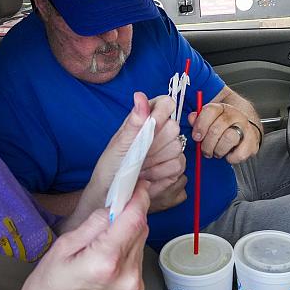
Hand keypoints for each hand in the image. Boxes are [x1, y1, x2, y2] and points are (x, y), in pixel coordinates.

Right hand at [11, 183, 149, 289]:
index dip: (139, 198)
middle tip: (113, 211)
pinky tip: (106, 262)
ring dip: (128, 236)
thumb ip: (93, 225)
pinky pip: (137, 264)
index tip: (138, 185)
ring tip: (101, 243)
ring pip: (140, 246)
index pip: (135, 219)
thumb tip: (113, 208)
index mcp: (105, 260)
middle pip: (141, 231)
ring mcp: (133, 289)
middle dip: (130, 216)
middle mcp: (126, 276)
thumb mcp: (61, 248)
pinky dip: (127, 255)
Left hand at [72, 93, 181, 225]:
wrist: (111, 193)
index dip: (162, 113)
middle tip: (138, 153)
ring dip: (156, 161)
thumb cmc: (111, 166)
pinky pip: (177, 165)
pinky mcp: (175, 167)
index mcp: (146, 118)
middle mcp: (160, 131)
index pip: (166, 103)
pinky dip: (160, 173)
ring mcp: (169, 149)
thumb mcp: (119, 144)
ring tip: (139, 166)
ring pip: (176, 148)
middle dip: (155, 143)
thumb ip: (134, 122)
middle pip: (174, 127)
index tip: (151, 125)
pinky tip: (147, 176)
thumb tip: (139, 96)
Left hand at [188, 102, 260, 163]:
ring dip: (218, 150)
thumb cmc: (224, 125)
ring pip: (228, 139)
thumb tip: (192, 118)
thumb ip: (198, 118)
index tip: (196, 137)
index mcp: (223, 108)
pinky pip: (239, 154)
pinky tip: (228, 154)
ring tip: (216, 152)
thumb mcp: (210, 118)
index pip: (210, 111)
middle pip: (216, 129)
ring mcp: (246, 128)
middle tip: (204, 149)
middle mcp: (236, 115)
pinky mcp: (253, 143)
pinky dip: (231, 158)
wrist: (246, 128)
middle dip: (207, 143)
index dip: (200, 126)